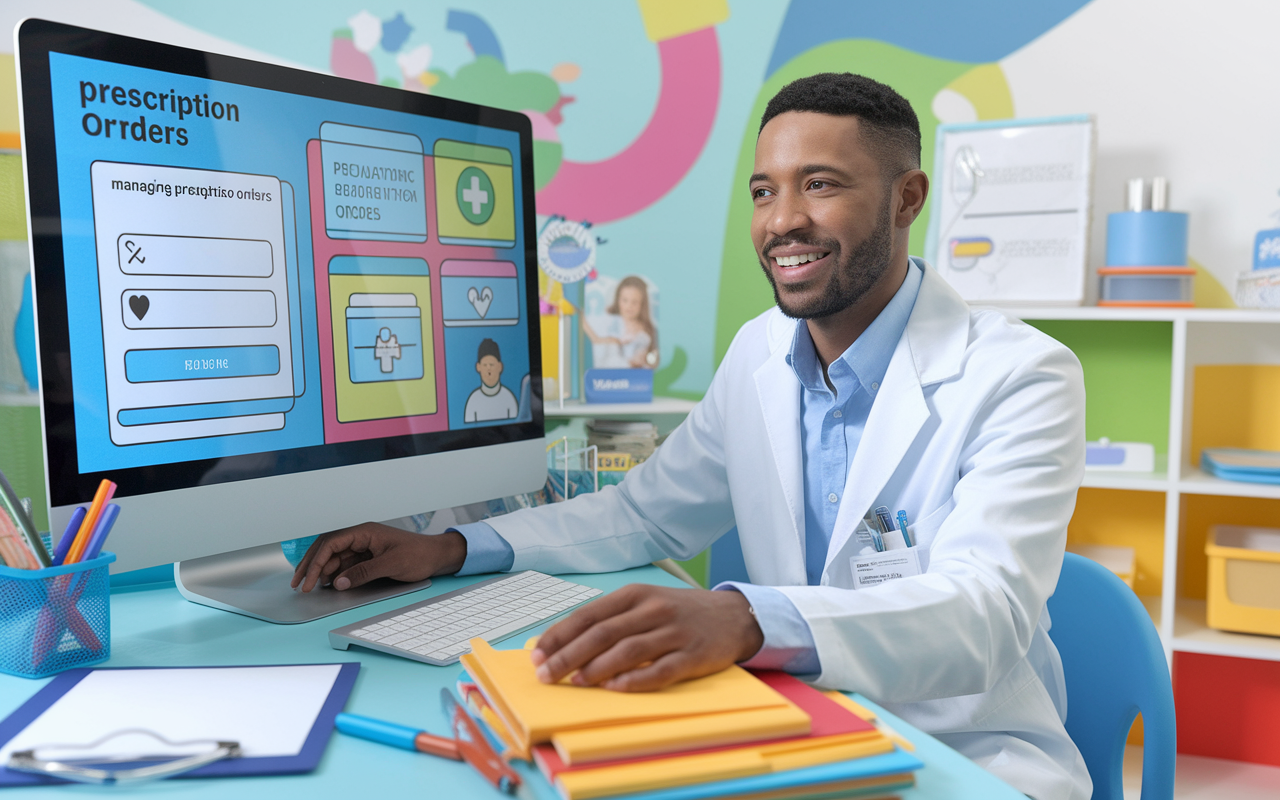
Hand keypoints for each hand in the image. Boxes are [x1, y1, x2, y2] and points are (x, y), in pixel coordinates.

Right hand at [290, 523, 466, 592]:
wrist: (436, 556)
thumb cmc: (419, 555)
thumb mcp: (392, 564)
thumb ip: (364, 572)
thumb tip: (339, 582)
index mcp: (365, 532)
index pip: (332, 543)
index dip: (317, 561)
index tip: (308, 579)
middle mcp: (361, 536)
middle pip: (327, 548)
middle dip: (310, 565)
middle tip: (298, 583)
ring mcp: (363, 546)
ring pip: (334, 556)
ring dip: (320, 570)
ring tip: (308, 586)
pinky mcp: (367, 556)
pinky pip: (344, 563)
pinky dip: (333, 573)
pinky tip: (326, 583)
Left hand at [530, 584, 763, 691]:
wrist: (735, 616)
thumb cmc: (681, 612)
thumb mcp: (646, 602)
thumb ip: (612, 618)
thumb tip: (567, 642)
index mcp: (635, 594)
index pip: (588, 615)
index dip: (560, 636)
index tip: (538, 655)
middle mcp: (653, 609)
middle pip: (602, 634)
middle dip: (568, 656)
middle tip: (546, 676)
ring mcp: (674, 632)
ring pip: (627, 651)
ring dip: (596, 668)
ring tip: (574, 683)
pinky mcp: (692, 655)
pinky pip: (660, 670)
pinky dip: (634, 680)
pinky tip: (614, 689)